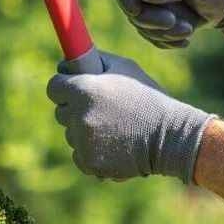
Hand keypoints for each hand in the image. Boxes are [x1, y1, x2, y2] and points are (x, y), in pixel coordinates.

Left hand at [47, 51, 215, 182]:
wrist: (169, 136)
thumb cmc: (148, 97)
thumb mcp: (125, 68)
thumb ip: (96, 60)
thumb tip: (71, 60)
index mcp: (83, 90)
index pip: (53, 87)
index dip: (64, 87)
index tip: (73, 89)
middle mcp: (78, 115)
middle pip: (61, 111)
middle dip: (75, 109)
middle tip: (99, 109)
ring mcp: (82, 141)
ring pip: (71, 134)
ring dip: (84, 131)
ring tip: (112, 128)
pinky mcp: (89, 162)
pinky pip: (78, 154)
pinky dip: (90, 151)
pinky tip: (112, 144)